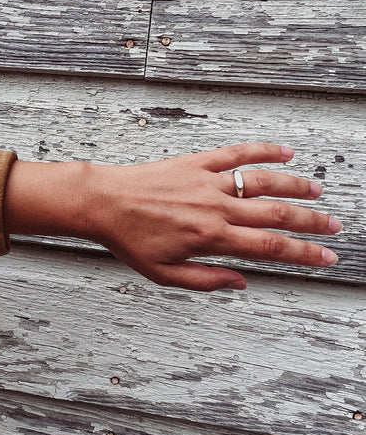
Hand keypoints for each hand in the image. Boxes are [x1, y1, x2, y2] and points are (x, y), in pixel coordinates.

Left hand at [3, 143, 341, 291]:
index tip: (325, 257)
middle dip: (310, 222)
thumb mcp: (164, 274)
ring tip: (318, 190)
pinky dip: (263, 151)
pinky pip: (237, 153)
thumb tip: (243, 283)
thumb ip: (206, 281)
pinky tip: (285, 154)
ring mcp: (208, 182)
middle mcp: (216, 208)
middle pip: (276, 213)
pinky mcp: (197, 162)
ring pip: (263, 181)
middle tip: (333, 227)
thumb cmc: (129, 240)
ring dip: (295, 186)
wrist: (103, 202)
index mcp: (211, 238)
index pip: (269, 247)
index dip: (302, 253)